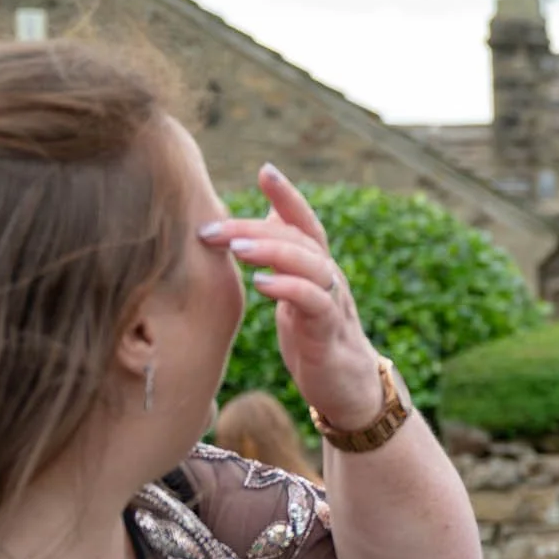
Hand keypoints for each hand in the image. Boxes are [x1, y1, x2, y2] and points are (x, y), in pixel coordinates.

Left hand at [203, 165, 382, 428]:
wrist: (348, 388)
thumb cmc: (314, 337)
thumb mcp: (292, 294)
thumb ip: (278, 262)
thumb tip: (243, 232)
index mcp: (317, 267)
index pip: (305, 223)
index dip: (289, 195)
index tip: (265, 170)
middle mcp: (329, 278)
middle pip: (299, 239)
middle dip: (255, 227)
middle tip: (211, 227)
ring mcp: (333, 304)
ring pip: (310, 264)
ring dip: (273, 251)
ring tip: (236, 249)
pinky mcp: (329, 334)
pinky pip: (315, 303)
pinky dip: (289, 289)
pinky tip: (261, 284)